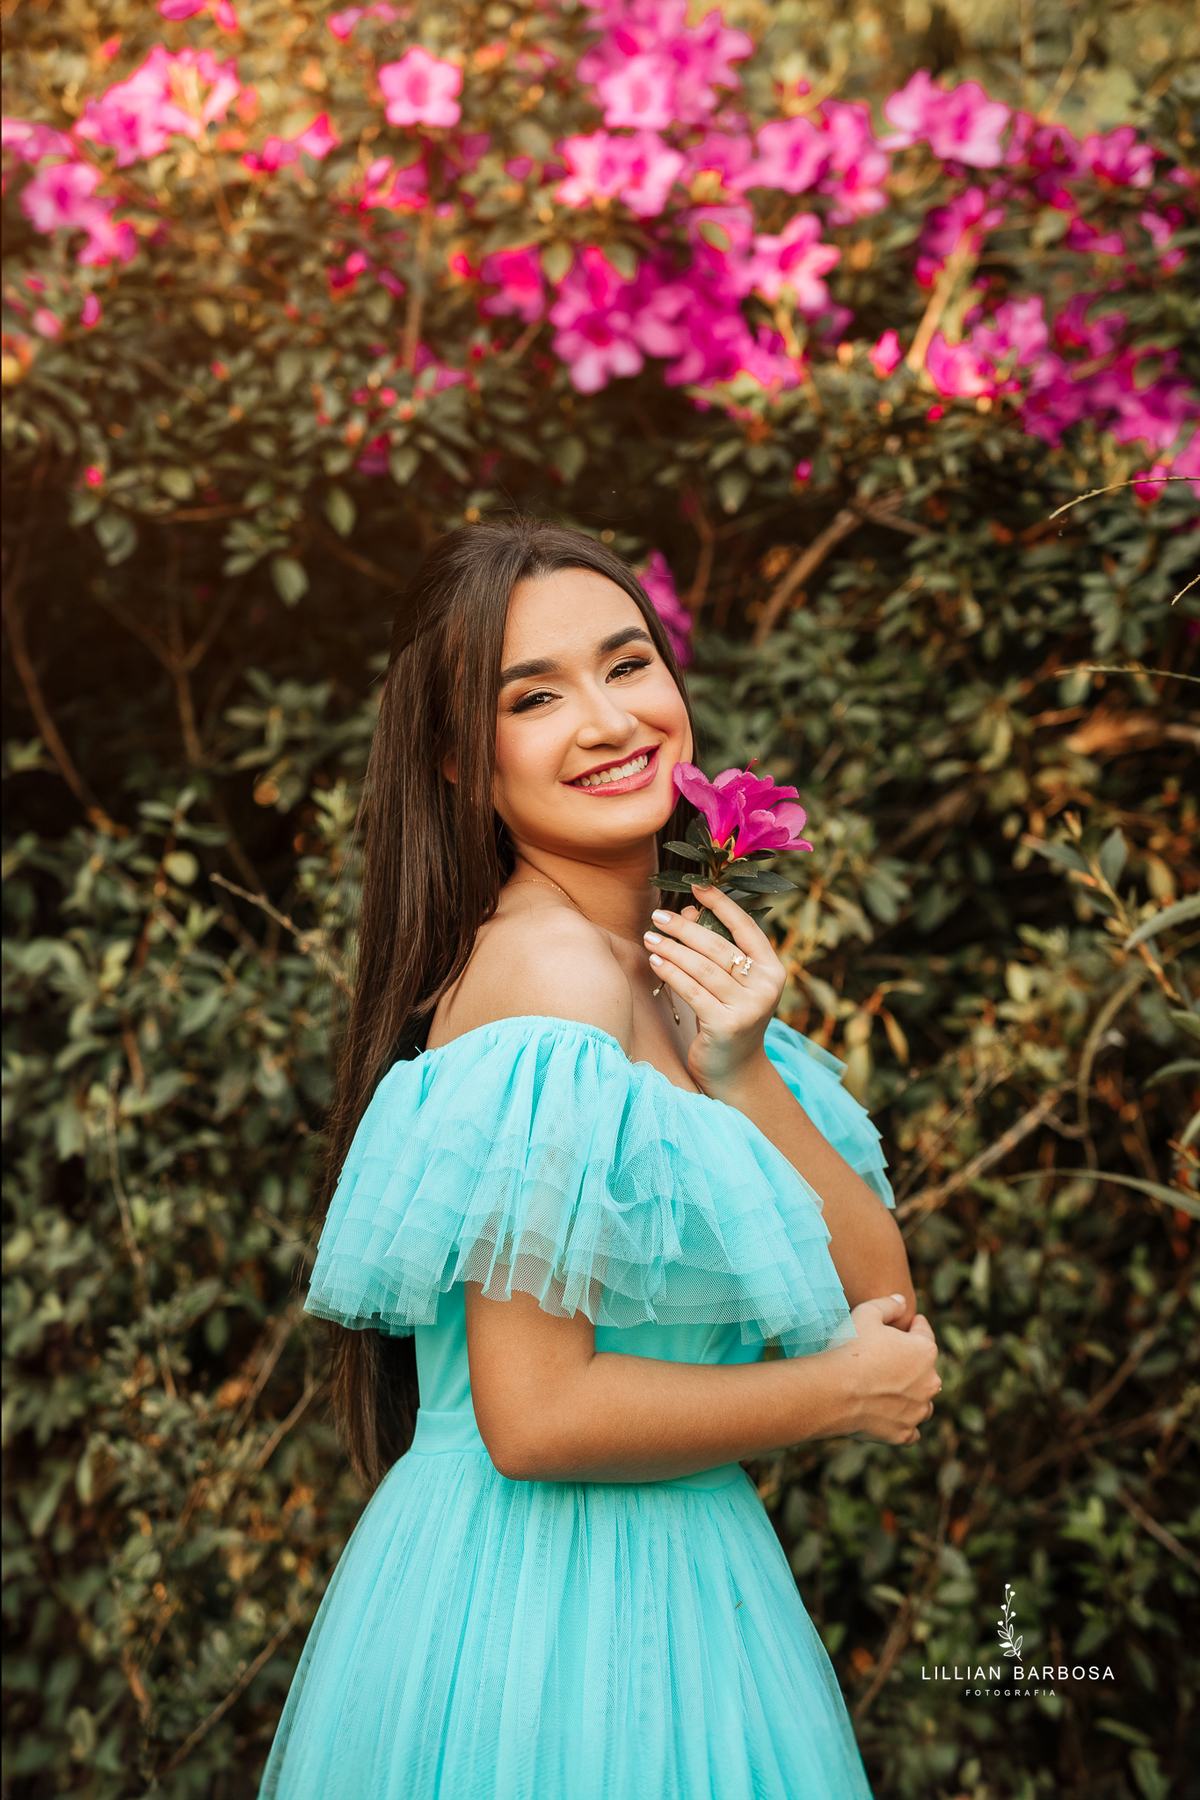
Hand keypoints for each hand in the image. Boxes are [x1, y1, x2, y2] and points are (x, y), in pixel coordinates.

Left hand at [644, 883, 784, 1095]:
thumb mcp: (729, 984)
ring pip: (703, 967)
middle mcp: (766, 987)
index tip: (697, 886)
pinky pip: (692, 991)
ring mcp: (749, 1007)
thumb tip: (685, 912)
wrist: (735, 1071)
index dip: (722, 903)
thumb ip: (714, 950)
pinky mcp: (726, 1025)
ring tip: (649, 937)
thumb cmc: (728, 1019)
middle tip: (658, 915)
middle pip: (719, 946)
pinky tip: (655, 962)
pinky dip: (671, 973)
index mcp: (773, 969)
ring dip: (672, 948)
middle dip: (685, 928)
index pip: (746, 927)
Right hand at [835, 1295, 941, 1446]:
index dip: (914, 1326)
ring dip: (912, 1395)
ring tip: (891, 1389)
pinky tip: (891, 1416)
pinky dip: (904, 1423)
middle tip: (889, 1357)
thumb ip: (889, 1304)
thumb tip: (902, 1300)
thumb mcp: (866, 1313)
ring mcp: (917, 1410)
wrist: (833, 1392)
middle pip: (926, 1368)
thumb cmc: (849, 1348)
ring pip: (923, 1401)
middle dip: (912, 1362)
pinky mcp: (903, 1433)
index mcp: (924, 1351)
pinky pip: (911, 1430)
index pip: (925, 1332)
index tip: (907, 1324)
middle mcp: (930, 1382)